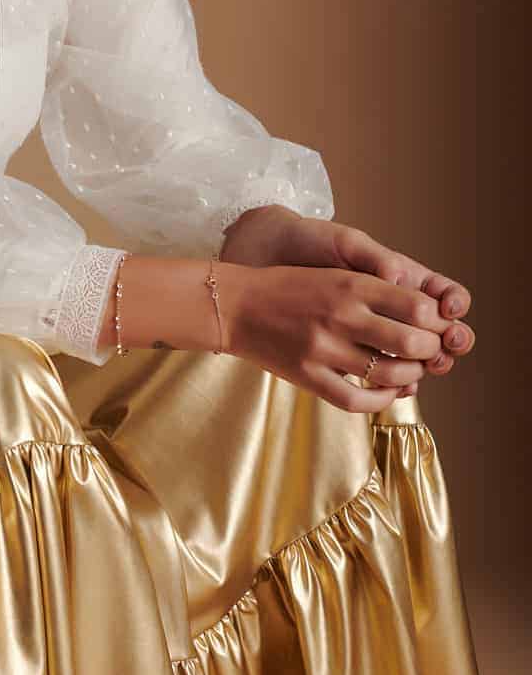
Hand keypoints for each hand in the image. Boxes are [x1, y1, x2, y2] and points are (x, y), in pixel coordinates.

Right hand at [220, 207, 474, 396]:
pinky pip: (356, 399)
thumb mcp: (334, 274)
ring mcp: (323, 348)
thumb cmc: (288, 288)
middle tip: (429, 351)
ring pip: (389, 374)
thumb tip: (424, 317)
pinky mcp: (308, 376)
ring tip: (411, 370)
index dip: (438, 321)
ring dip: (410, 375)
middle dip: (430, 350)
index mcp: (351, 284)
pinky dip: (380, 400)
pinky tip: (386, 392)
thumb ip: (375, 291)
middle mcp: (341, 315)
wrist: (235, 306)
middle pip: (411, 342)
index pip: (418, 307)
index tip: (437, 326)